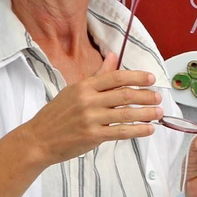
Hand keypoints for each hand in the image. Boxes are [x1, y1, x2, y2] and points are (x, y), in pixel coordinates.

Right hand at [16, 52, 163, 167]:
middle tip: (159, 97)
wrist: (37, 140)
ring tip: (159, 112)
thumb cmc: (56, 115)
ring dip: (146, 113)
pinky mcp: (92, 136)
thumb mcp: (74, 90)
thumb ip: (97, 75)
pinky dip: (138, 130)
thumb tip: (112, 56)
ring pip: (126, 113)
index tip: (151, 78)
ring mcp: (91, 118)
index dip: (137, 77)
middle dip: (146, 95)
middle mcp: (88, 100)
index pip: (116, 77)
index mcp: (84, 86)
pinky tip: (149, 129)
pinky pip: (121, 132)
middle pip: (125, 94)